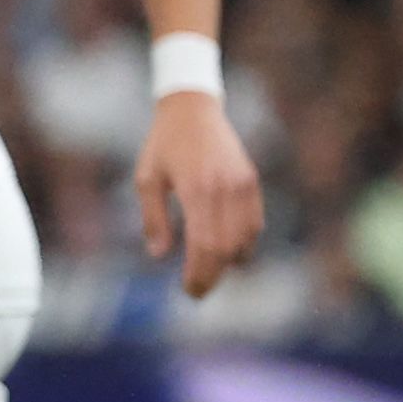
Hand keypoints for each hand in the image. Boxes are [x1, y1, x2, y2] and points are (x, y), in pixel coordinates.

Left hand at [135, 88, 263, 298]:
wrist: (193, 110)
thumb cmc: (163, 145)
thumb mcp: (147, 180)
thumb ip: (154, 219)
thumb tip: (160, 256)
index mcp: (197, 189)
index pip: (204, 245)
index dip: (199, 273)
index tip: (189, 291)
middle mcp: (225, 188)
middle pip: (226, 247)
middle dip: (213, 275)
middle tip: (197, 291)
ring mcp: (243, 185)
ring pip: (245, 238)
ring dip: (230, 262)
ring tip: (209, 274)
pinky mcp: (252, 181)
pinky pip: (255, 222)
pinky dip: (244, 243)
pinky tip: (227, 253)